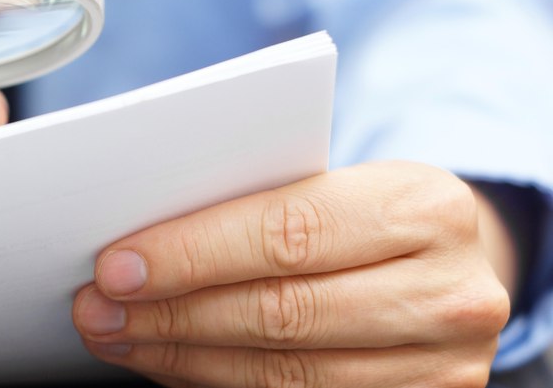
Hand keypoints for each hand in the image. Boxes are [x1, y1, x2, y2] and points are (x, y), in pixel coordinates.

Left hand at [72, 161, 511, 387]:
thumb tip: (139, 244)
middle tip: (97, 309)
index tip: (115, 266)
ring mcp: (443, 366)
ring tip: (119, 337)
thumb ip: (258, 205)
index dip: (192, 254)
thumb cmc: (371, 214)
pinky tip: (172, 363)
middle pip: (280, 313)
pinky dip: (220, 384)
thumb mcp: (340, 185)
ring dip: (183, 358)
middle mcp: (448, 292)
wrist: (457, 264)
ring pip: (284, 375)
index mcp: (424, 208)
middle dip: (172, 313)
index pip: (288, 234)